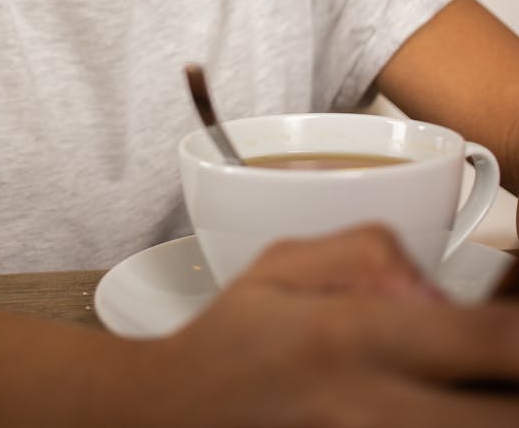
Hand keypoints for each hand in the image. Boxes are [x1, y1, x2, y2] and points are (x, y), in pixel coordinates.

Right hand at [140, 226, 518, 426]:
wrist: (179, 414)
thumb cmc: (235, 338)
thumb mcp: (282, 263)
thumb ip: (367, 255)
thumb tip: (439, 289)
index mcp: (350, 336)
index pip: (480, 338)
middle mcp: (371, 407)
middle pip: (495, 417)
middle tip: (509, 359)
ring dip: (490, 405)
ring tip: (480, 376)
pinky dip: (457, 418)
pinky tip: (453, 394)